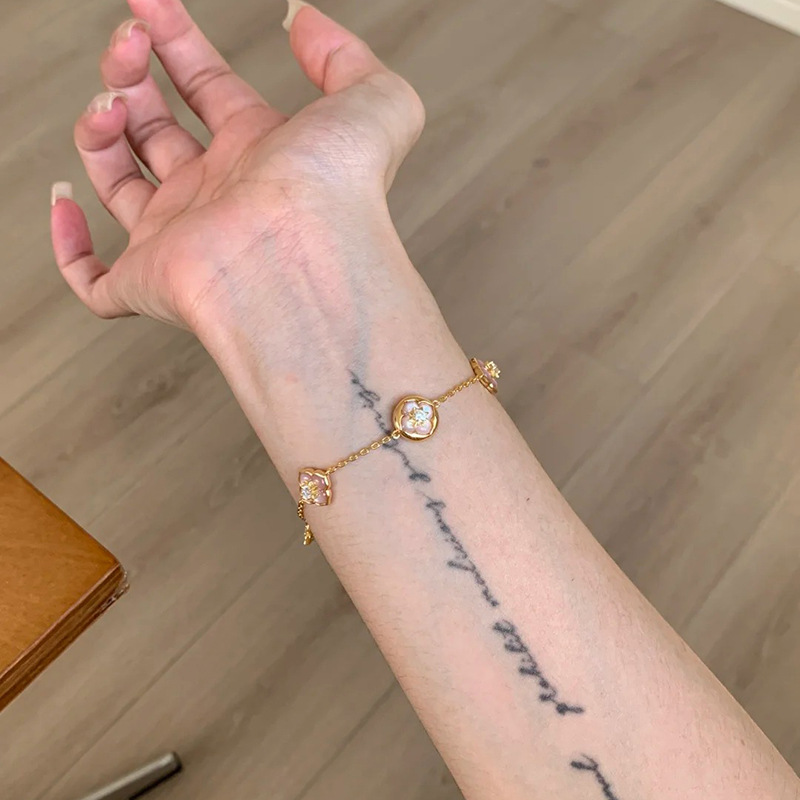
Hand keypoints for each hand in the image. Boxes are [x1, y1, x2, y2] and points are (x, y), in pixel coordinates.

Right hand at [50, 0, 424, 328]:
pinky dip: (70, 244)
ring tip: (110, 103)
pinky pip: (95, 280)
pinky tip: (66, 200)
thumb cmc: (339, 191)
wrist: (302, 259)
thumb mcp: (371, 100)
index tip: (149, 2)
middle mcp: (219, 195)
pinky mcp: (147, 285)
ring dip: (98, 129)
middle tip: (128, 44)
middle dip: (130, 74)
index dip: (175, 40)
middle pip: (157, 128)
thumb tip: (305, 24)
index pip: (207, 88)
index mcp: (261, 153)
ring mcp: (181, 240)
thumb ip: (345, 57)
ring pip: (119, 183)